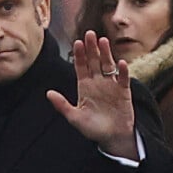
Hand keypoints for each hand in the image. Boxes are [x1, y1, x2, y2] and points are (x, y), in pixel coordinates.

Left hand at [47, 31, 136, 159]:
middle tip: (89, 34)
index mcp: (85, 87)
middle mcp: (98, 83)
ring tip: (103, 41)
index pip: (81, 67)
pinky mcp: (124, 91)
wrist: (112, 138)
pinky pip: (123, 78)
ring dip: (106, 54)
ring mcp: (111, 85)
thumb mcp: (75, 118)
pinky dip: (123, 71)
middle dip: (91, 48)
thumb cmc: (92, 129)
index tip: (77, 43)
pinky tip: (121, 63)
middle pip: (94, 62)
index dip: (79, 55)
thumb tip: (48, 93)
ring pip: (108, 65)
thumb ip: (62, 105)